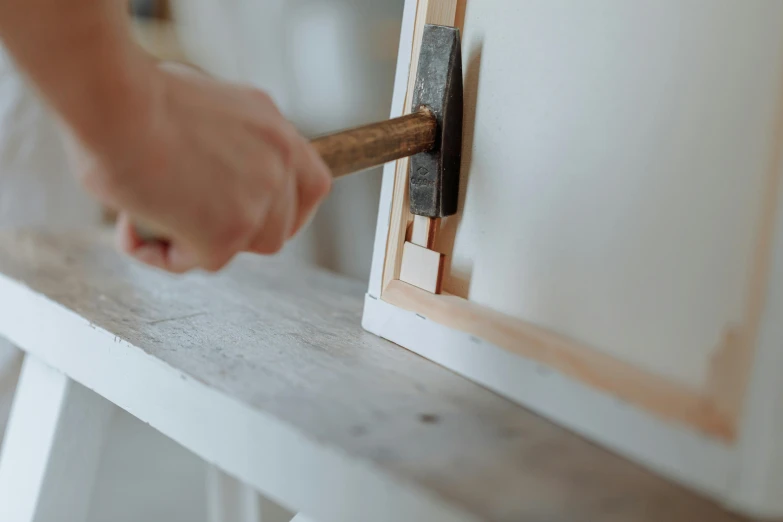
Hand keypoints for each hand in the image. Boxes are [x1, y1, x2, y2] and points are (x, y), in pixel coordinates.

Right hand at [73, 63, 331, 272]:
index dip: (288, 208)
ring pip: (242, 247)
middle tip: (189, 221)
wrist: (114, 101)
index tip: (256, 214)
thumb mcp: (201, 106)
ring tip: (150, 216)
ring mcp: (259, 199)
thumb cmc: (133, 95)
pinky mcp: (228, 233)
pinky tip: (130, 229)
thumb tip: (203, 169)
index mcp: (275, 129)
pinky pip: (197, 261)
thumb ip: (224, 141)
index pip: (311, 184)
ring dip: (202, 244)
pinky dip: (161, 254)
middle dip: (240, 233)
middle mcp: (279, 163)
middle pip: (280, 226)